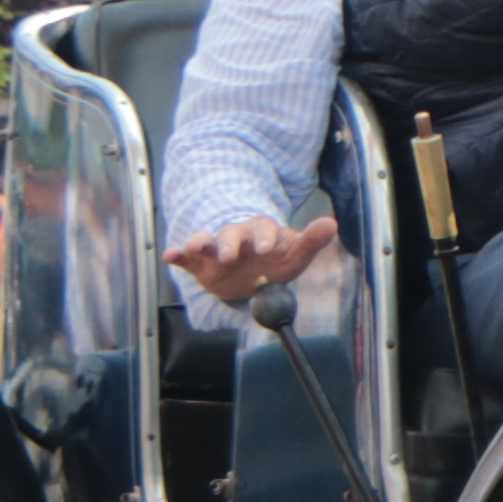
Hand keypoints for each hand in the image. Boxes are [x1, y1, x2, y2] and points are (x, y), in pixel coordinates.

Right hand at [165, 212, 337, 309]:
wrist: (254, 278)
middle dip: (230, 243)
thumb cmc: (276, 262)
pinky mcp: (200, 263)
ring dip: (200, 243)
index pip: (263, 228)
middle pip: (231, 233)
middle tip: (231, 256)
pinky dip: (177, 254)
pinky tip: (171, 256)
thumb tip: (331, 223)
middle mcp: (237, 237)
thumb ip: (312, 240)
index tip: (267, 248)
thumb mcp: (296, 254)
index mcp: (262, 232)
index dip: (264, 237)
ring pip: (206, 241)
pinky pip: (186, 257)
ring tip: (194, 248)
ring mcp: (216, 250)